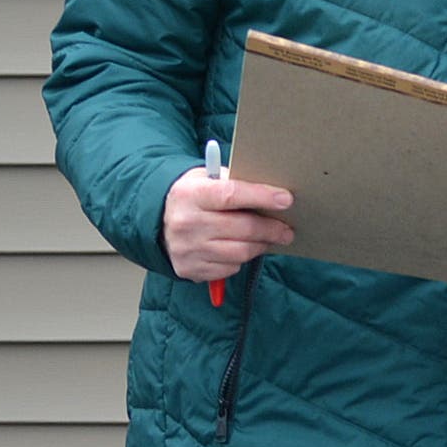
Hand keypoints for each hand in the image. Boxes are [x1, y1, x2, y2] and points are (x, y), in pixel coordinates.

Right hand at [160, 163, 293, 282]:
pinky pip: (230, 268)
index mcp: (190, 194)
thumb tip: (273, 192)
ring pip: (241, 252)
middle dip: (272, 229)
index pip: (231, 195)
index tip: (286, 200)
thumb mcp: (208, 178)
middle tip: (287, 230)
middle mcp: (185, 223)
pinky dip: (241, 260)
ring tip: (269, 239)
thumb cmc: (194, 196)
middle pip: (243, 228)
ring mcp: (186, 249)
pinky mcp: (188, 269)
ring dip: (261, 246)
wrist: (158, 221)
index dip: (262, 197)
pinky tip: (242, 249)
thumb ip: (236, 181)